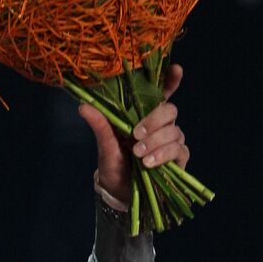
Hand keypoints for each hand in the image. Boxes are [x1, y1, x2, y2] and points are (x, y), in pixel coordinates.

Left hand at [80, 63, 189, 204]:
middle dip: (154, 121)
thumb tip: (83, 106)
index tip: (176, 69)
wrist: (119, 192)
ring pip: (174, 131)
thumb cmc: (113, 164)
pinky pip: (179, 150)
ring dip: (155, 142)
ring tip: (138, 155)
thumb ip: (100, 125)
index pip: (162, 93)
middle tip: (136, 135)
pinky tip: (149, 163)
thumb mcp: (105, 145)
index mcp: (143, 116)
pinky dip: (163, 155)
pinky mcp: (178, 157)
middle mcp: (160, 126)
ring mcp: (171, 140)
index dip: (171, 80)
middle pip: (170, 111)